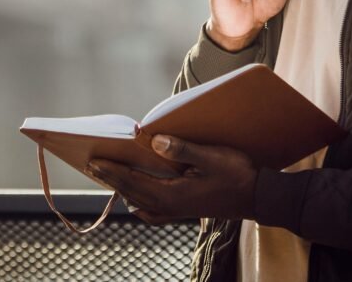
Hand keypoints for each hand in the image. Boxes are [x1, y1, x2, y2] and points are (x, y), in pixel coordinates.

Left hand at [86, 135, 257, 224]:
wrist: (259, 196)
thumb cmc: (238, 173)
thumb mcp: (212, 156)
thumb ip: (182, 149)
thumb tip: (153, 140)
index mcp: (173, 194)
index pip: (134, 182)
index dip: (112, 171)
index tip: (94, 160)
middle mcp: (171, 206)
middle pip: (132, 193)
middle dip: (112, 178)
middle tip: (92, 164)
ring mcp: (178, 211)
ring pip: (141, 202)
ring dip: (123, 189)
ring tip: (109, 176)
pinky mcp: (185, 210)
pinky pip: (154, 211)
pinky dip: (141, 204)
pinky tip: (137, 201)